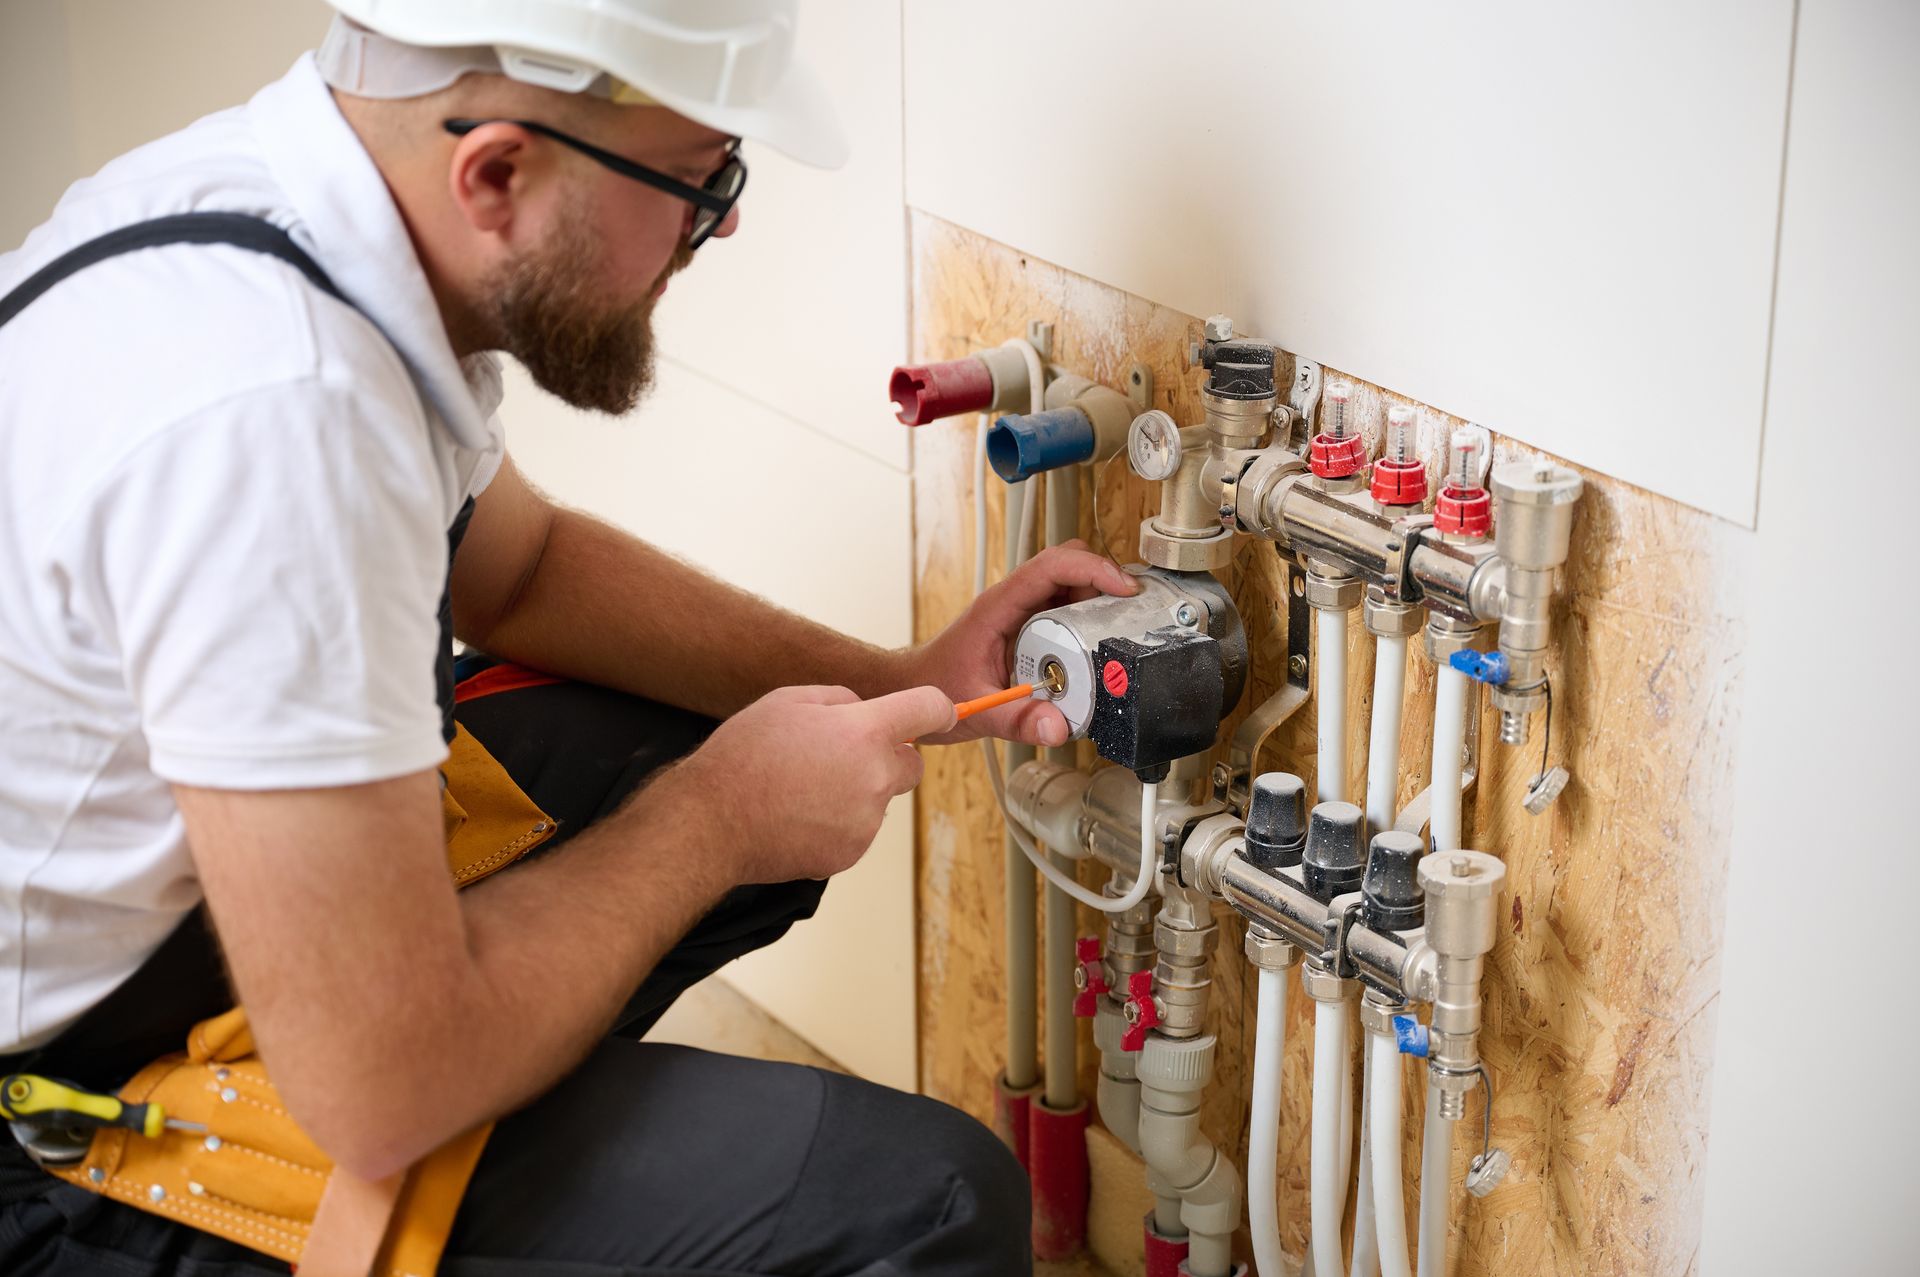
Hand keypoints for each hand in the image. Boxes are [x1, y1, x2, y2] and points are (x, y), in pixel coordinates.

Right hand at [664, 684, 954, 884]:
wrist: (712, 822)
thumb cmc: (744, 757)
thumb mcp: (788, 701)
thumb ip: (840, 700)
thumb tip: (863, 711)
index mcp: (864, 732)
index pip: (929, 710)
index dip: (938, 708)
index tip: (940, 713)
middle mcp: (875, 777)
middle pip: (913, 764)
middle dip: (890, 757)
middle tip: (844, 756)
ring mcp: (865, 821)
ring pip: (880, 799)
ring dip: (858, 792)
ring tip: (804, 789)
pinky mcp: (851, 853)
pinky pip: (859, 830)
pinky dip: (839, 823)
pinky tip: (799, 816)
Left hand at [905, 540, 1138, 747]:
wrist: (910, 688)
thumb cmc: (932, 687)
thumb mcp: (976, 709)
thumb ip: (1017, 720)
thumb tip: (1057, 728)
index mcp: (998, 607)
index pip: (1050, 566)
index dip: (1091, 569)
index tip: (1123, 588)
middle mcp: (1011, 601)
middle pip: (1066, 565)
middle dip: (1103, 578)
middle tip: (1131, 610)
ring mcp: (1020, 610)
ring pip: (1068, 584)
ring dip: (1098, 598)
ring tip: (1123, 626)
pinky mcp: (1026, 625)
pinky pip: (1063, 608)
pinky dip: (1087, 617)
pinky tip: (1100, 643)